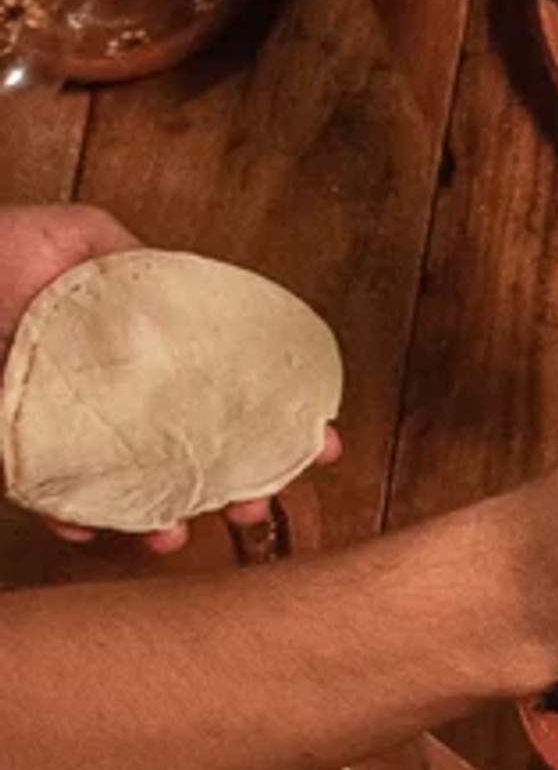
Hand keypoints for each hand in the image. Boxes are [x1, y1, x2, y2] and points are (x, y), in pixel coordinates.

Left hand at [0, 204, 339, 552]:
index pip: (220, 388)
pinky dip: (79, 520)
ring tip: (180, 533)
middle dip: (236, 483)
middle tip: (260, 503)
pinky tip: (91, 528)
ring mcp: (68, 429)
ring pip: (134, 486)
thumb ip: (127, 256)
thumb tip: (185, 288)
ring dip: (165, 516)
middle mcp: (111, 393)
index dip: (274, 419)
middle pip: (190, 447)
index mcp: (135, 346)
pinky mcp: (22, 456)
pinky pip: (60, 499)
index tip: (315, 444)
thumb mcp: (71, 236)